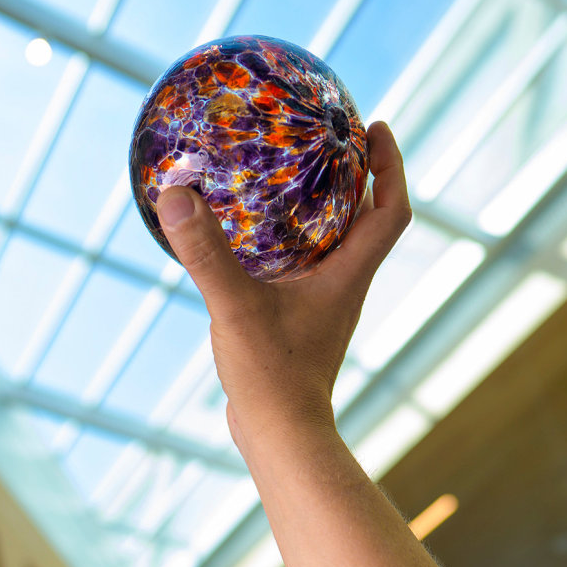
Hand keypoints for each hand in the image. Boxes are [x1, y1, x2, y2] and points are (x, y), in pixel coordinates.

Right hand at [155, 121, 411, 454]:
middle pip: (368, 219)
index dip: (391, 166)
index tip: (378, 127)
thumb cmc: (272, 378)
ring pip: (337, 244)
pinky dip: (293, 239)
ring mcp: (324, 305)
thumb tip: (175, 194)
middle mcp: (345, 286)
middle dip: (359, 175)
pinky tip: (253, 234)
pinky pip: (306, 265)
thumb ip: (206, 253)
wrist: (281, 440)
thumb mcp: (234, 307)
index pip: (392, 211)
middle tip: (334, 136)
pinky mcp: (300, 321)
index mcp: (349, 275)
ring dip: (326, 207)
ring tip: (295, 172)